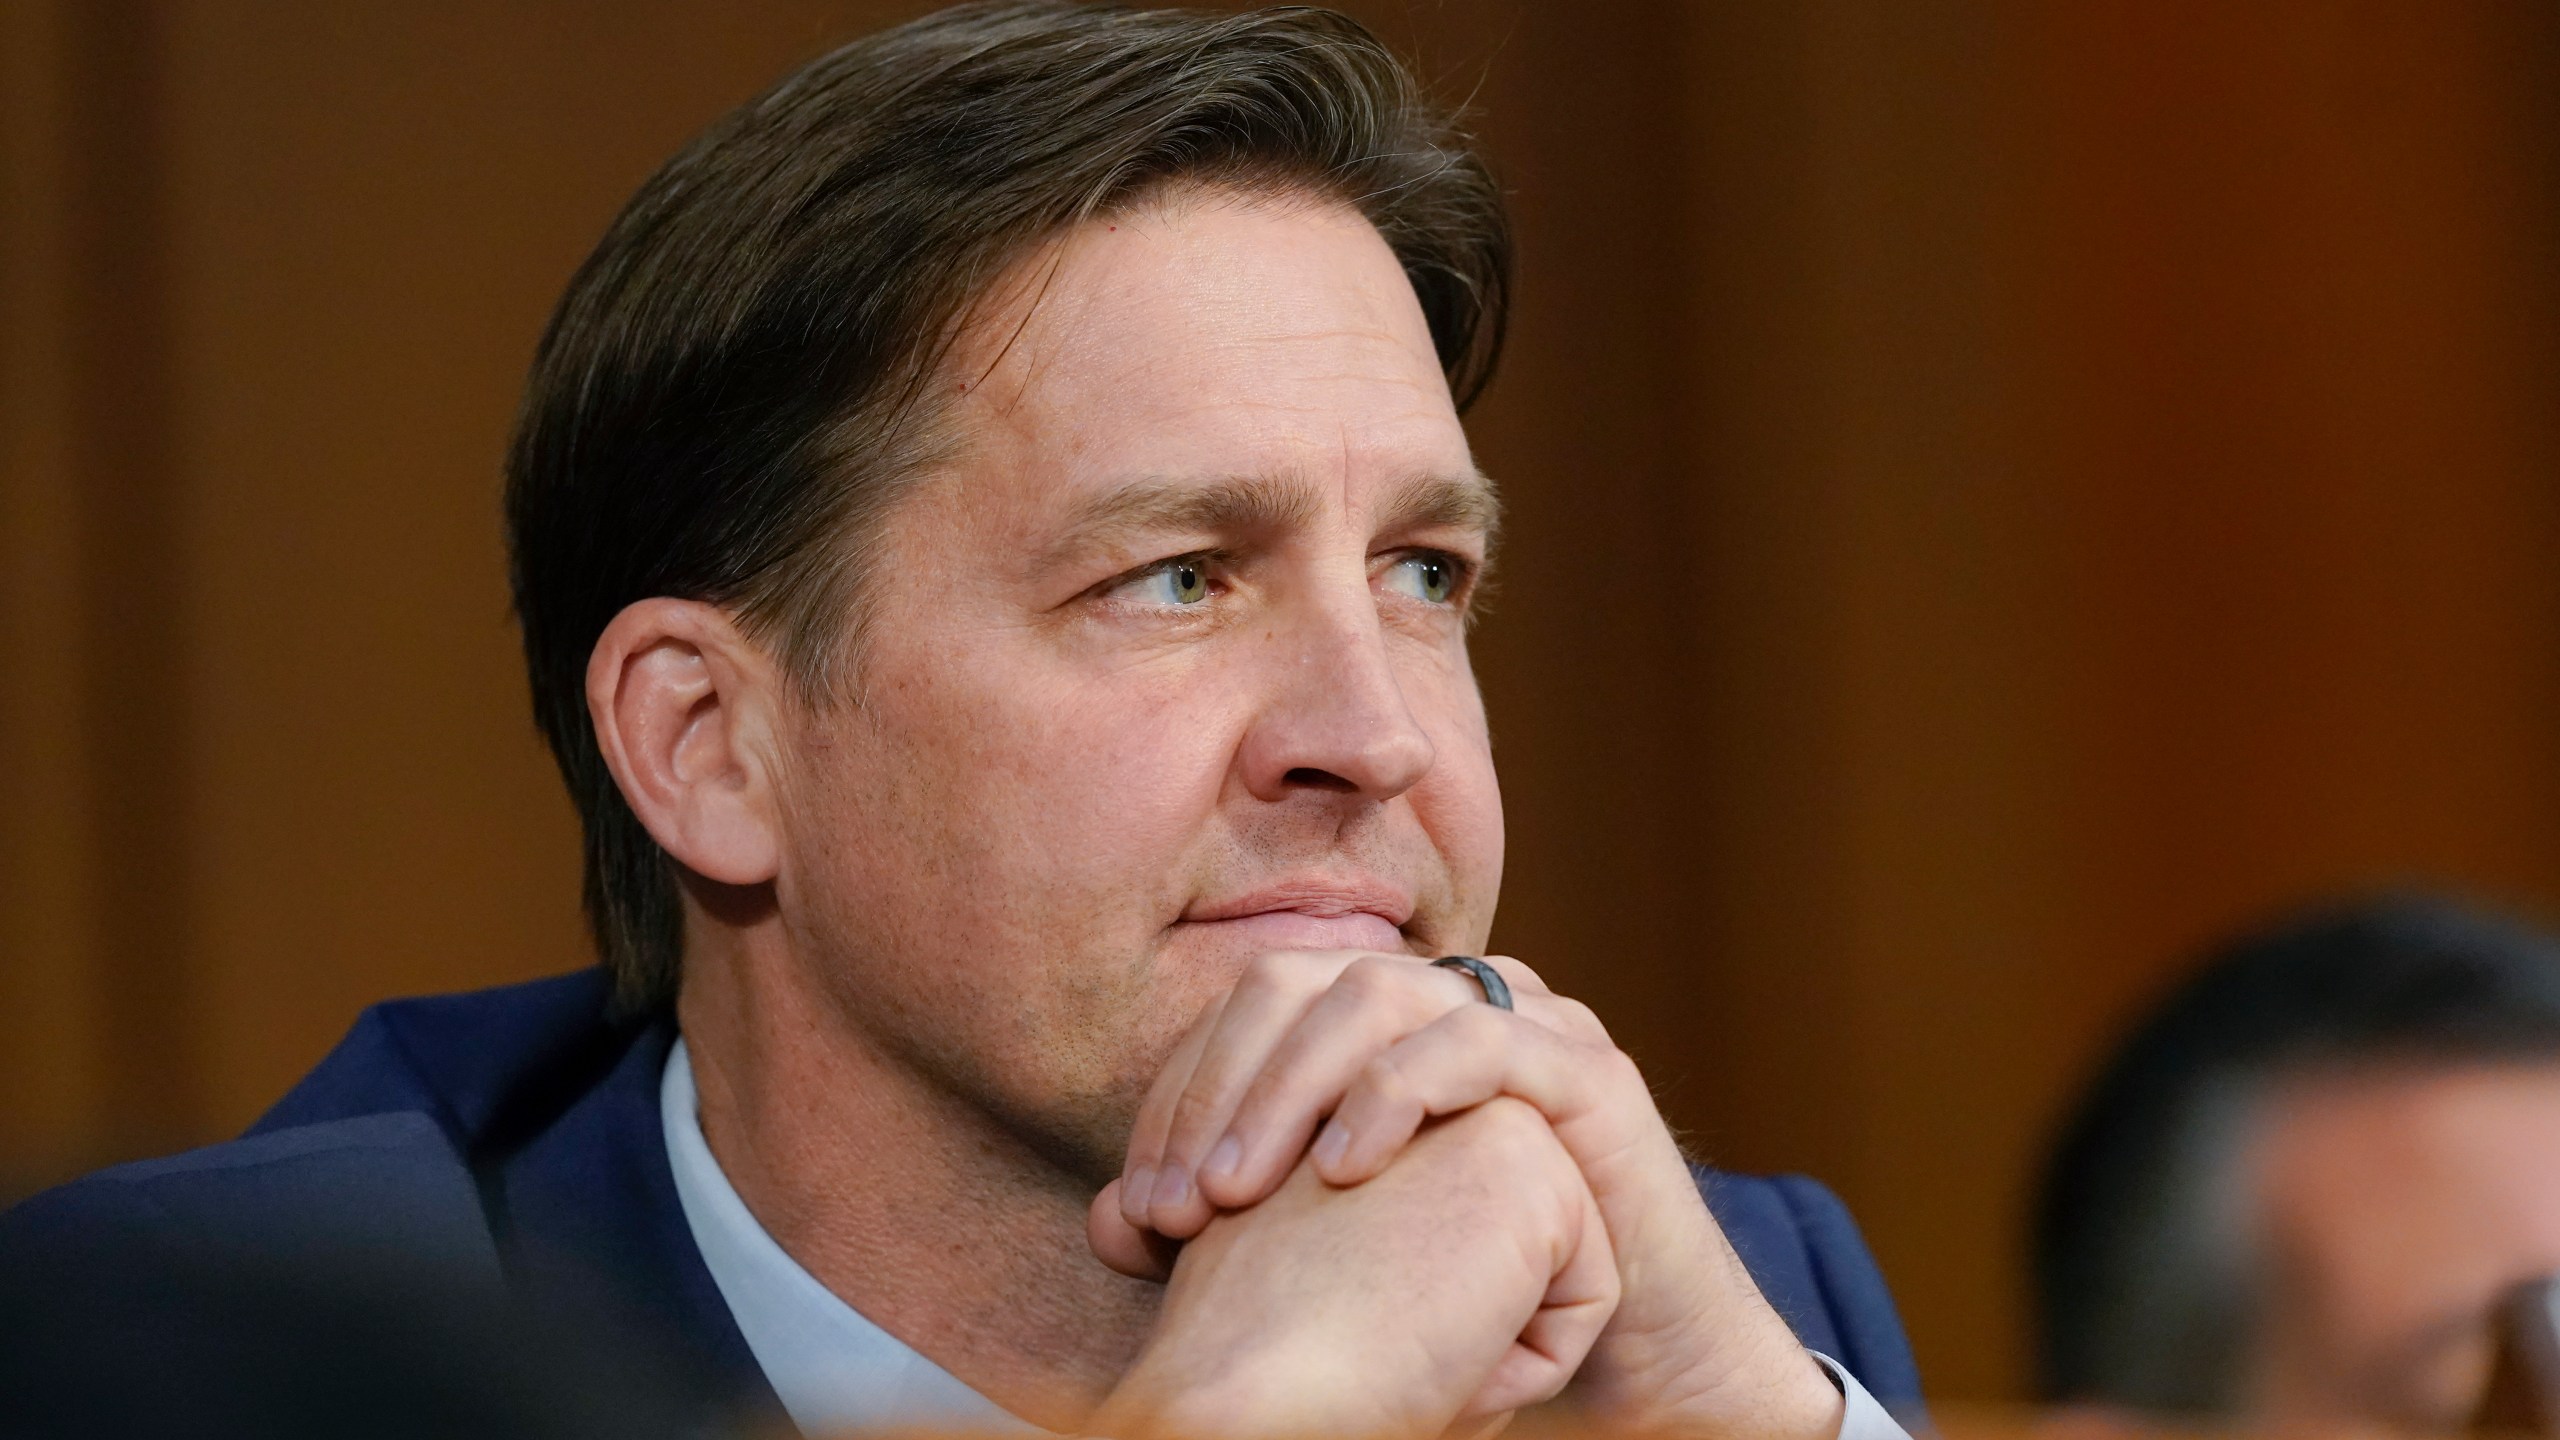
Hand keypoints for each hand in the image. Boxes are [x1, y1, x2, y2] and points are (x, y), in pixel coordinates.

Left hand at [1092, 951, 1843, 1437]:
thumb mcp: (1337, 1250)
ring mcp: (1526, 1023)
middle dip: (1220, 1086)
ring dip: (1289, 1087)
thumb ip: (1239, 1216)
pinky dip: (1398, 1092)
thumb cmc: (1473, 1299)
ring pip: (1379, 995)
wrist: (1635, 1357)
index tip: (1137, 1204)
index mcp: (1388, 1024)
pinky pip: (1480, 1042)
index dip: (1181, 1092)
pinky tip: (1343, 1168)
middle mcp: (1452, 1000)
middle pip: (1301, 982)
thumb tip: (1108, 1221)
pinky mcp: (1588, 1075)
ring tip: (1236, 1190)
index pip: (1252, 1009)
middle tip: (1172, 1201)